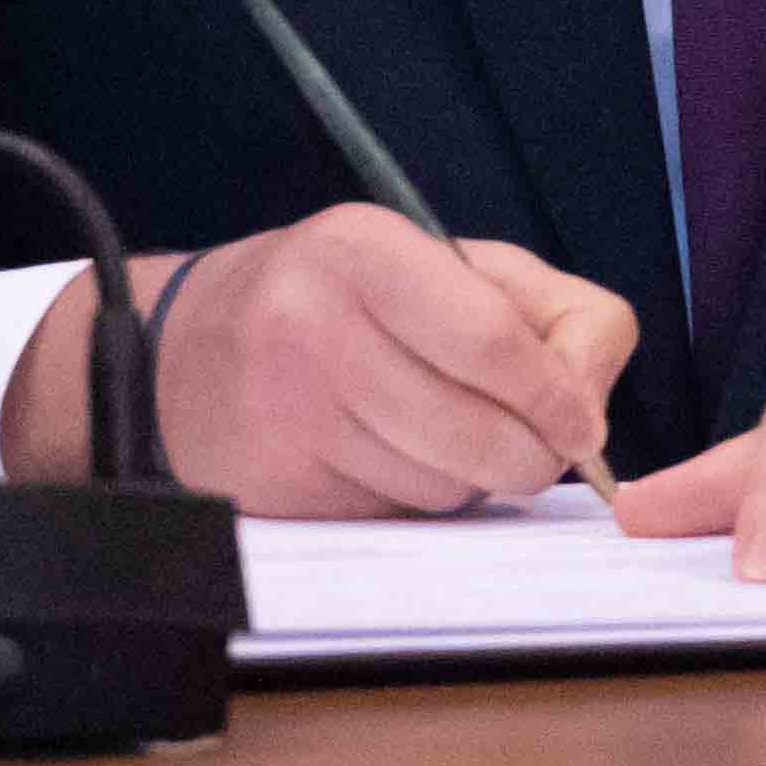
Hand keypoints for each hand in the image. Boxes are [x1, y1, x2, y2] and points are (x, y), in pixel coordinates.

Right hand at [8, 206, 631, 514]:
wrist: (178, 351)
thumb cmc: (343, 299)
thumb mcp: (439, 265)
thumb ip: (539, 317)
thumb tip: (587, 416)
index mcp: (366, 251)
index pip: (498, 344)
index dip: (561, 397)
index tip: (582, 423)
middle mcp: (314, 328)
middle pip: (483, 434)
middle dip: (532, 456)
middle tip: (534, 448)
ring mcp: (286, 412)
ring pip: (444, 486)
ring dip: (470, 479)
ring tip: (441, 433)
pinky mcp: (272, 485)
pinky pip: (393, 514)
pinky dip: (414, 499)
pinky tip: (383, 457)